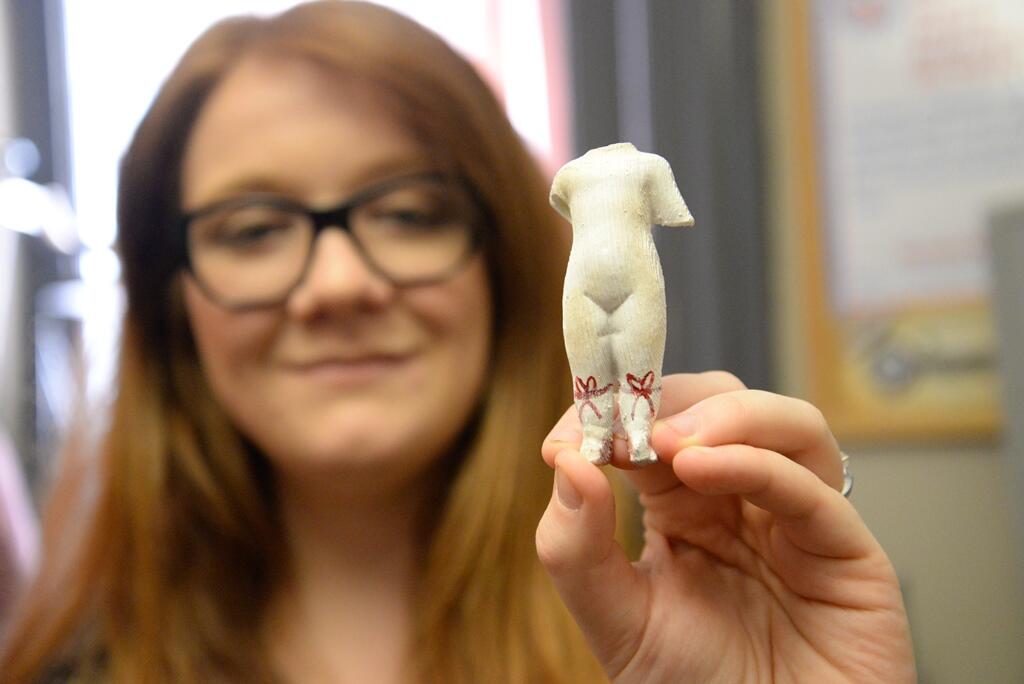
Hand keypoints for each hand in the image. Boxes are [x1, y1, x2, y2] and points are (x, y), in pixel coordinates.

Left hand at [536, 372, 915, 682]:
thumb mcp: (616, 621)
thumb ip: (576, 549)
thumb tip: (564, 461)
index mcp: (684, 506)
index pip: (655, 426)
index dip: (616, 411)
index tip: (573, 427)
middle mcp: (742, 499)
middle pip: (721, 403)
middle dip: (670, 400)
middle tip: (623, 423)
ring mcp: (796, 518)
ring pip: (783, 423)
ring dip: (722, 414)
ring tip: (668, 441)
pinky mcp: (846, 549)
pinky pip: (810, 487)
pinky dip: (755, 462)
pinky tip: (702, 467)